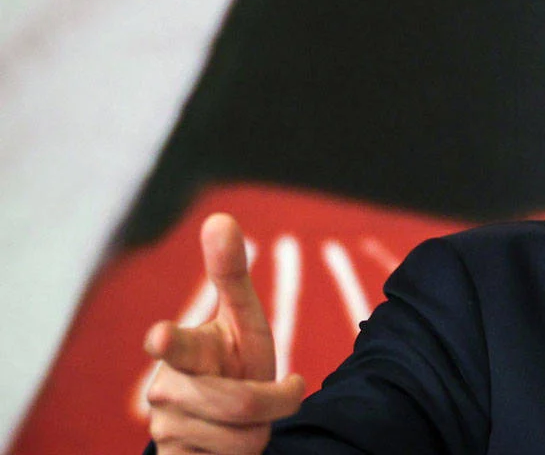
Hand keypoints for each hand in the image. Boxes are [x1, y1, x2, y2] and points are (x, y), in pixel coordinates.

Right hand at [144, 214, 305, 453]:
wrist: (225, 420)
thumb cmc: (233, 361)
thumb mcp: (243, 320)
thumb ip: (230, 275)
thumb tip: (219, 216)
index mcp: (185, 349)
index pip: (177, 345)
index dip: (171, 341)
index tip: (162, 335)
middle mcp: (167, 389)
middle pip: (240, 403)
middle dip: (274, 403)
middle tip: (277, 394)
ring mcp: (167, 428)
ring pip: (240, 439)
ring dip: (261, 432)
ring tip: (250, 420)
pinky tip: (229, 444)